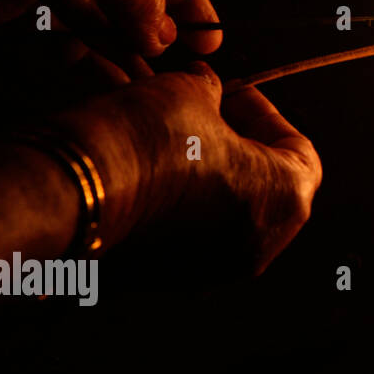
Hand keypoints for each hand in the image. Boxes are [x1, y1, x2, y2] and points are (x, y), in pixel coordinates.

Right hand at [52, 64, 321, 273]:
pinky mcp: (162, 282)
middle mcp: (258, 248)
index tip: (233, 92)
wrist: (74, 192)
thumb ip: (213, 93)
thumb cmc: (148, 141)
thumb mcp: (190, 92)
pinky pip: (177, 236)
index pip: (299, 152)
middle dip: (229, 143)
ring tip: (160, 134)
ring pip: (215, 211)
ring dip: (195, 172)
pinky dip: (166, 203)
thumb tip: (206, 90)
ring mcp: (210, 272)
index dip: (264, 114)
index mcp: (286, 201)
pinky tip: (138, 168)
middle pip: (257, 185)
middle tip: (199, 113)